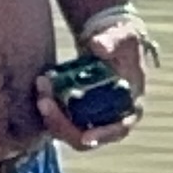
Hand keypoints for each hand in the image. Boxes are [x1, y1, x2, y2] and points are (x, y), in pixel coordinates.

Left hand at [35, 13, 154, 150]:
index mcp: (131, 106)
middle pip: (85, 137)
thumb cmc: (122, 40)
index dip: (103, 136)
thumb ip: (112, 41)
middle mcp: (111, 119)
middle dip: (62, 124)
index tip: (85, 137)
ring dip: (50, 116)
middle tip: (44, 103)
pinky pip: (59, 119)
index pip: (119, 130)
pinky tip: (42, 86)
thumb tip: (98, 46)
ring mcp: (91, 118)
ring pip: (67, 131)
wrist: (108, 40)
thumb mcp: (123, 35)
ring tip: (41, 87)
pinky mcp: (75, 113)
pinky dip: (49, 106)